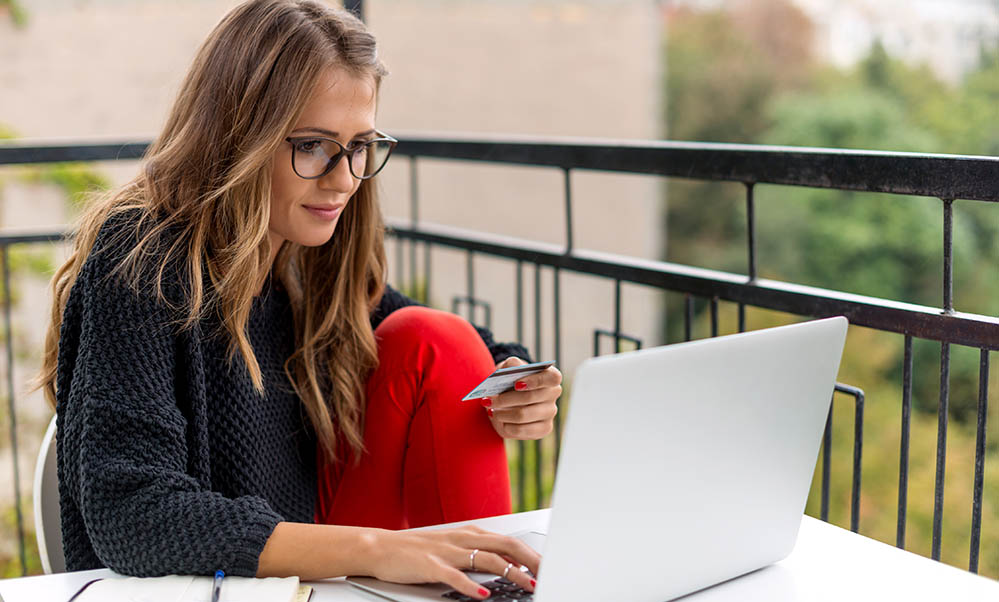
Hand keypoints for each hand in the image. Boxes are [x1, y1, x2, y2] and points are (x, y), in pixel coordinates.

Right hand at [367, 525, 539, 599]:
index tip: (547, 566)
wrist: (380, 547)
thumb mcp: (452, 546)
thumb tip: (505, 564)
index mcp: (469, 533)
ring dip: (511, 573)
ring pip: (486, 558)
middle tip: (547, 574)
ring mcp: (447, 552)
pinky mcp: (431, 565)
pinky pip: (455, 576)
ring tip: (527, 585)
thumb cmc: (417, 550)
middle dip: (530, 560)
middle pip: (505, 545)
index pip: (508, 540)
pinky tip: (483, 594)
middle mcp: (462, 539)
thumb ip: (477, 551)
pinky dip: (471, 585)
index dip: (530, 553)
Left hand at [483, 357, 561, 439]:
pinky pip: (522, 430)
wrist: (509, 394)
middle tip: (487, 400)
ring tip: (491, 410)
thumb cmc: (510, 378)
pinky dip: (506, 426)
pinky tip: (499, 420)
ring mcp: (550, 412)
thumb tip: (512, 368)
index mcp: (550, 376)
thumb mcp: (509, 367)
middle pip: (530, 398)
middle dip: (505, 399)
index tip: (516, 384)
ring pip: (523, 415)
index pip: (553, 378)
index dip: (535, 381)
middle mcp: (553, 394)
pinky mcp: (544, 428)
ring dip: (502, 413)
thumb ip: (512, 365)